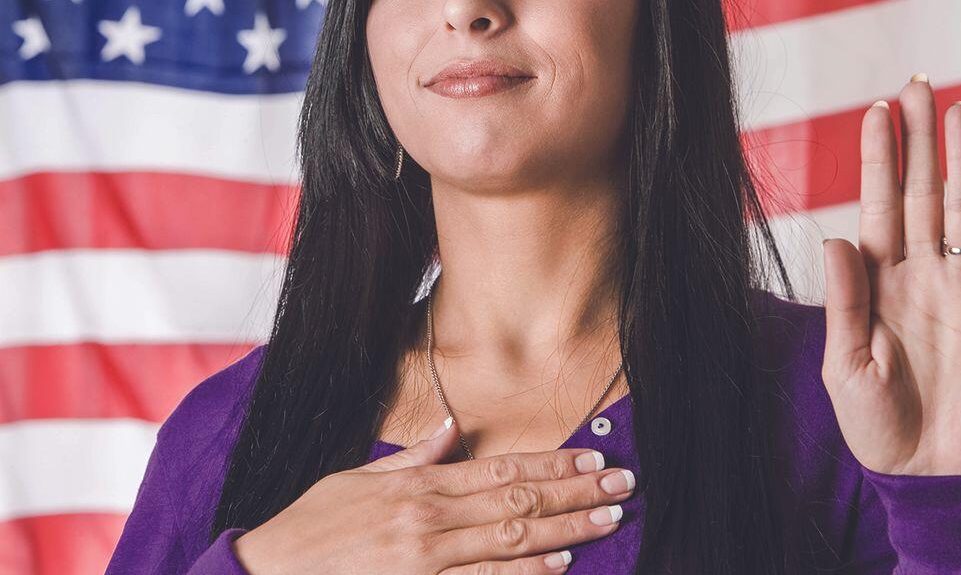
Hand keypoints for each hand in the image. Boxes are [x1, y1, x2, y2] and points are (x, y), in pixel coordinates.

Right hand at [232, 419, 635, 573]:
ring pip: (511, 539)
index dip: (553, 461)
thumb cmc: (311, 529)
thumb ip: (412, 458)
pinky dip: (524, 573)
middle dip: (576, 491)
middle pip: (519, 499)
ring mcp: (426, 560)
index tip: (592, 455)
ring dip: (566, 528)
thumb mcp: (357, 479)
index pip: (502, 467)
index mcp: (420, 485)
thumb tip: (450, 427)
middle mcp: (430, 518)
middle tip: (622, 483)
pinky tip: (559, 565)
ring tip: (608, 519)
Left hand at [820, 73, 960, 476]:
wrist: (931, 473)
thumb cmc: (876, 424)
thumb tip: (834, 237)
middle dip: (919, 141)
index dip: (876, 159)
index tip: (874, 111)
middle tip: (918, 85)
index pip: (876, 205)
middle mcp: (922, 273)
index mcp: (879, 281)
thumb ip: (844, 300)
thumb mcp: (845, 364)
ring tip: (959, 109)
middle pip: (921, 192)